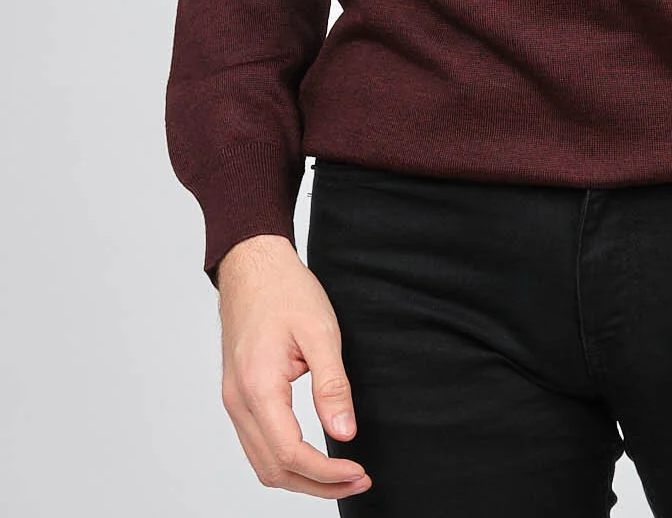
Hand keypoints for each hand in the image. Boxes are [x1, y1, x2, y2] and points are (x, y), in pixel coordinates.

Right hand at [216, 234, 372, 498]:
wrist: (252, 265)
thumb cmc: (285, 290)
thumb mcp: (320, 332)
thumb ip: (332, 385)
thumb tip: (345, 434)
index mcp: (258, 387)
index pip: (290, 454)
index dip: (327, 473)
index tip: (359, 471)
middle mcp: (238, 402)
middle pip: (273, 470)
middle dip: (317, 485)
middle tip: (358, 480)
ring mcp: (233, 401)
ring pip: (262, 464)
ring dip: (301, 478)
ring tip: (341, 474)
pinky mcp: (237, 396)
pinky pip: (257, 444)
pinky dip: (284, 460)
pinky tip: (312, 455)